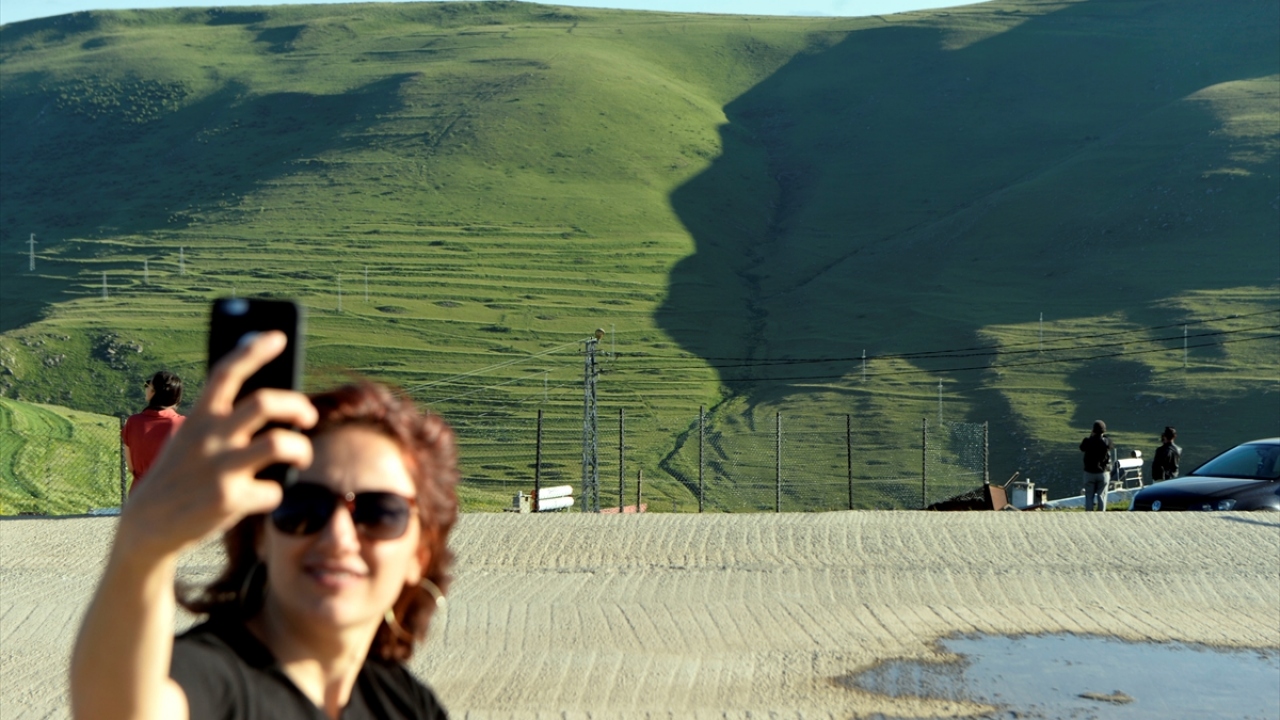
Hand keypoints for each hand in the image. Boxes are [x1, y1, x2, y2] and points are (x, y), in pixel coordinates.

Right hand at [120, 331, 317, 557]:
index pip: (227, 372)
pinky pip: (274, 490)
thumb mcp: (193, 441)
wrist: (148, 526)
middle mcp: (209, 436)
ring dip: (301, 449)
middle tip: (308, 417)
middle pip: (264, 403)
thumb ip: (224, 424)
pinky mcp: (229, 498)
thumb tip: (277, 408)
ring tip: (301, 456)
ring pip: (280, 443)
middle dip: (296, 405)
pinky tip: (262, 497)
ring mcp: (220, 467)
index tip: (279, 336)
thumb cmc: (182, 477)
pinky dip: (275, 494)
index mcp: (199, 418)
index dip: (254, 349)